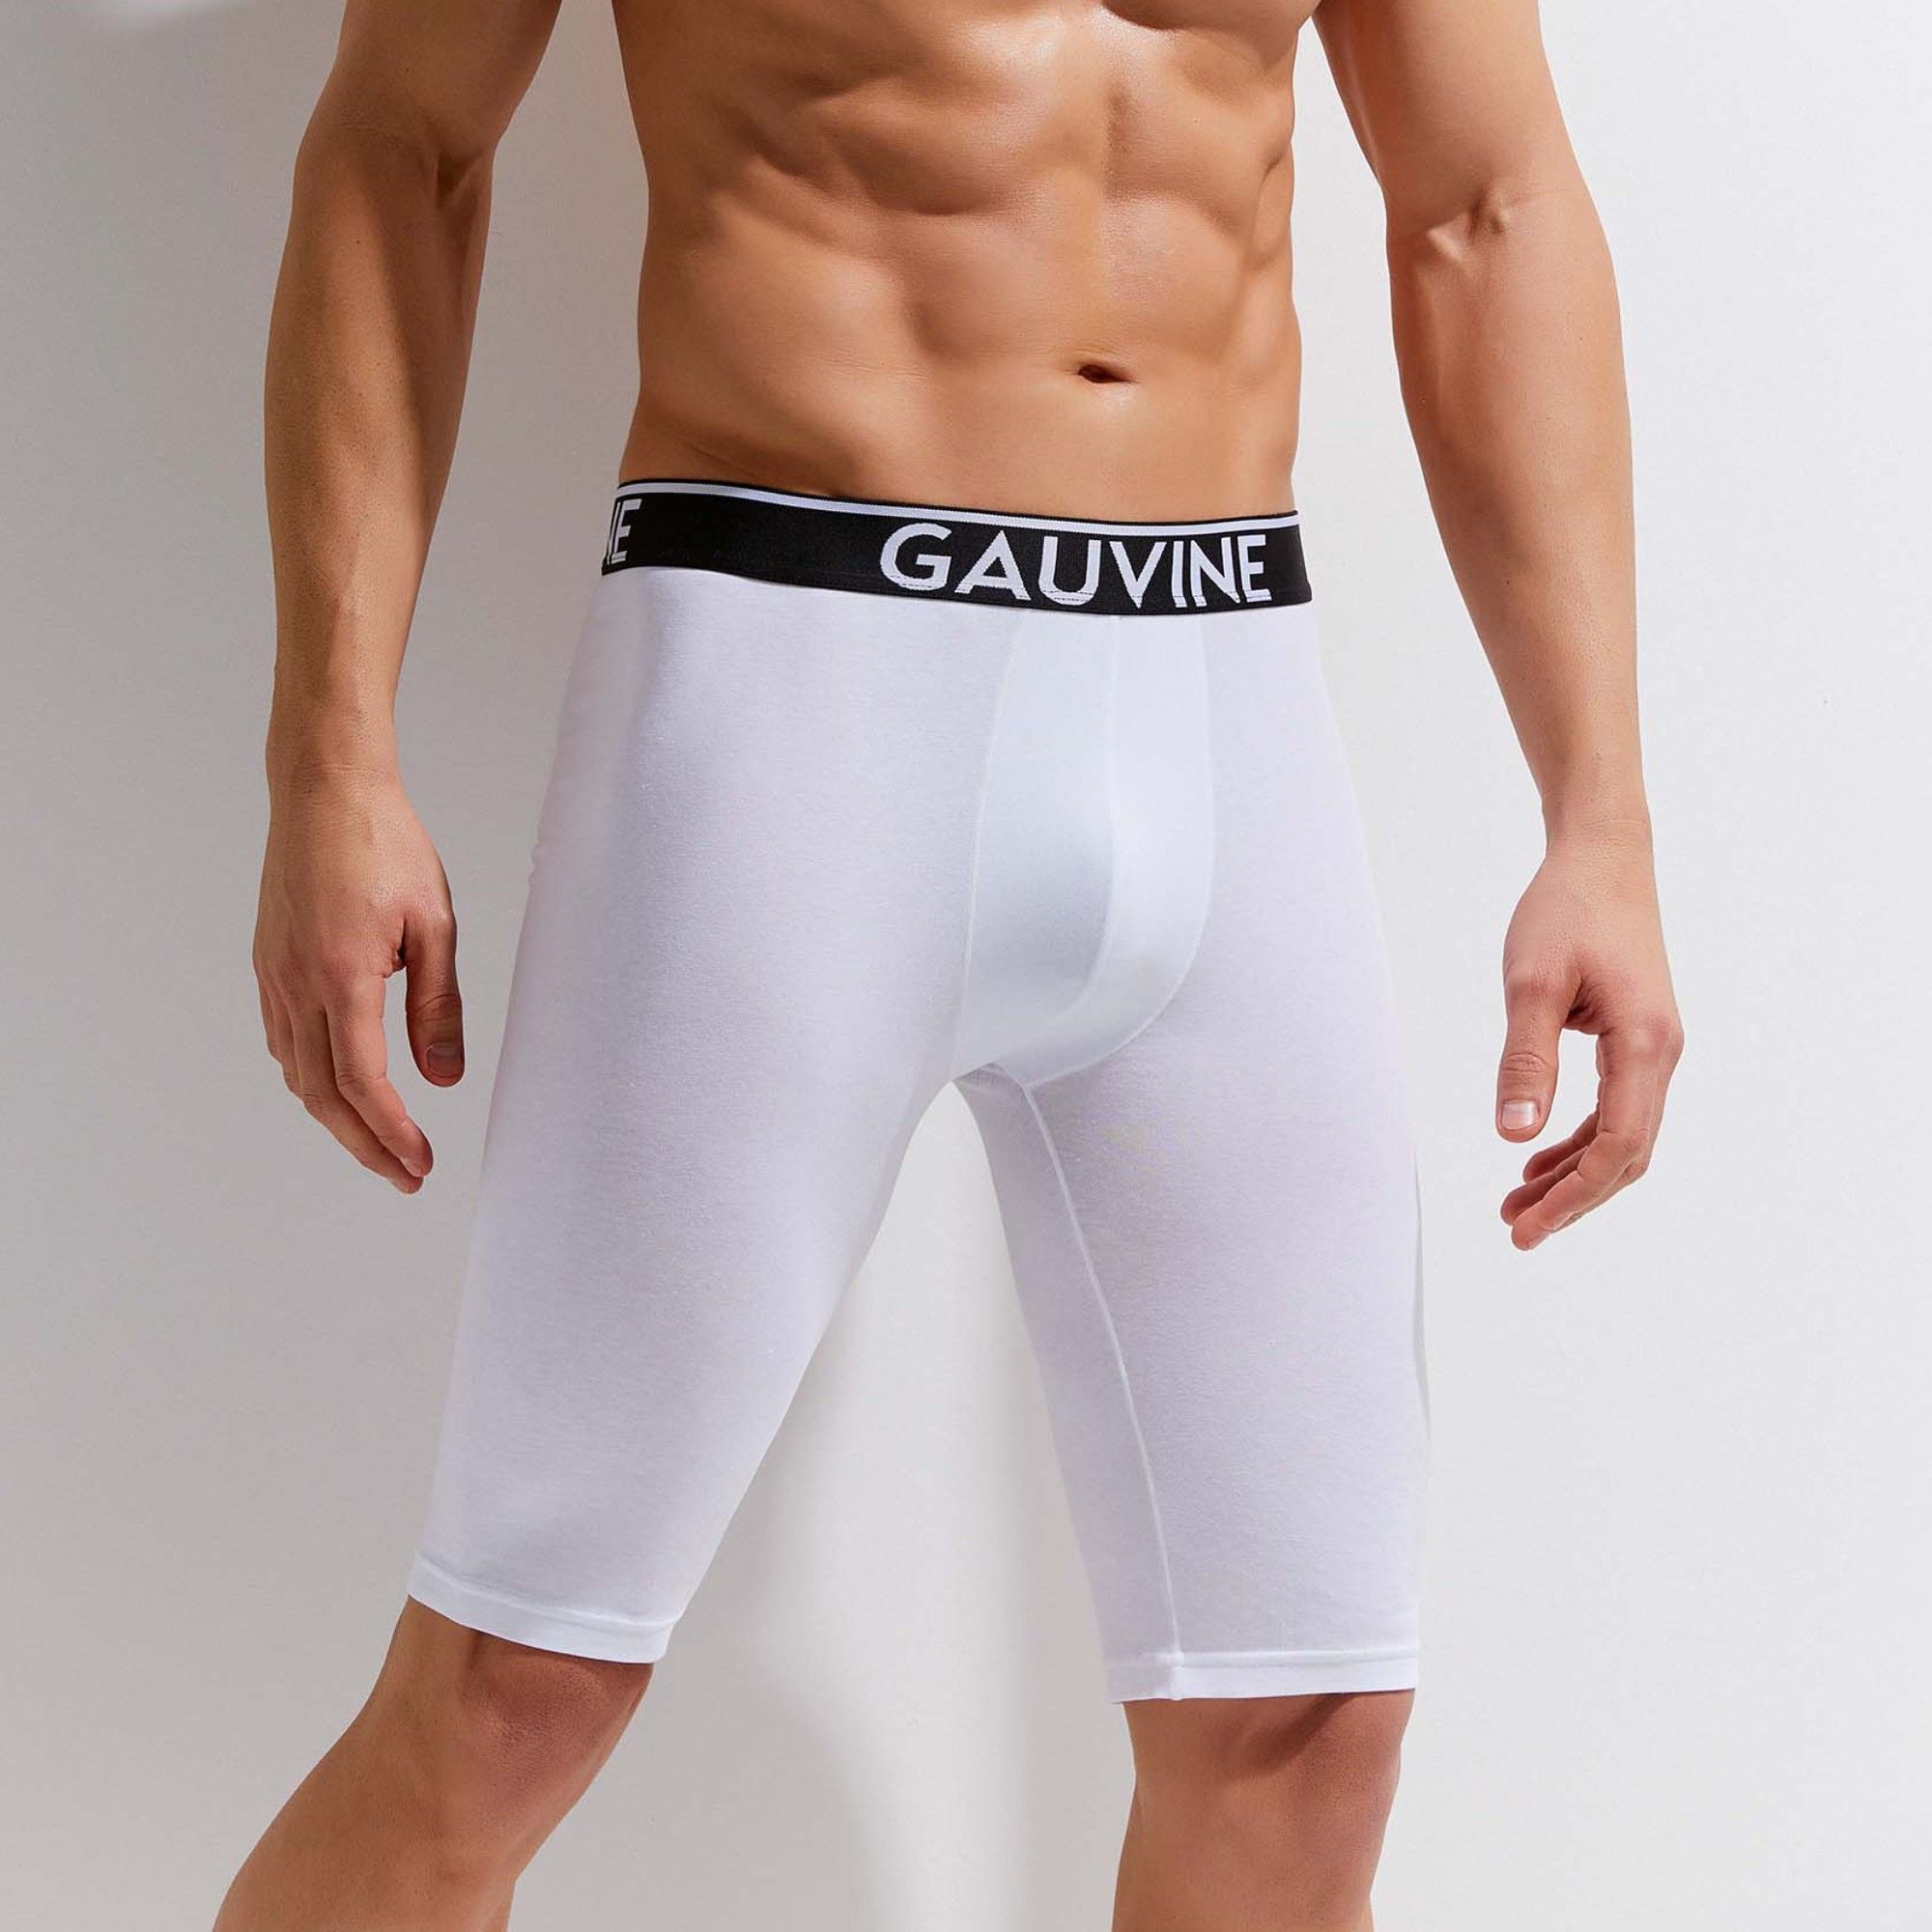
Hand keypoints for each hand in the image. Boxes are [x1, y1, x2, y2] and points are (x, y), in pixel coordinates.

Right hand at [253, 765, 463, 1191]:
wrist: (324, 791)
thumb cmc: (385, 845)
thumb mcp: (435, 923)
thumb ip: (438, 1005)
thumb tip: (444, 1079)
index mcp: (342, 975)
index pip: (363, 1082)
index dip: (390, 1133)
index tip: (420, 1163)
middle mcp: (296, 983)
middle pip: (323, 1094)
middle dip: (365, 1145)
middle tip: (406, 1176)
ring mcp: (274, 975)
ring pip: (297, 1073)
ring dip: (337, 1119)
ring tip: (379, 1145)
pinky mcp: (268, 963)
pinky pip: (283, 1041)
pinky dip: (310, 1079)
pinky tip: (339, 1089)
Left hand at [1494, 830, 1681, 1248]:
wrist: (1602, 857)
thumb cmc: (1567, 910)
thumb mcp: (1531, 985)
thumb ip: (1524, 1061)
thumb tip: (1514, 1134)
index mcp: (1644, 1044)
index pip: (1618, 1146)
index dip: (1573, 1196)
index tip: (1527, 1225)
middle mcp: (1661, 1054)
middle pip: (1626, 1155)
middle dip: (1573, 1199)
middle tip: (1516, 1229)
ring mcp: (1653, 1047)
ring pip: (1622, 1136)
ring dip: (1573, 1175)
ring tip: (1517, 1202)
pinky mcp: (1637, 1038)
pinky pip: (1615, 1109)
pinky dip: (1578, 1141)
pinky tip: (1537, 1156)